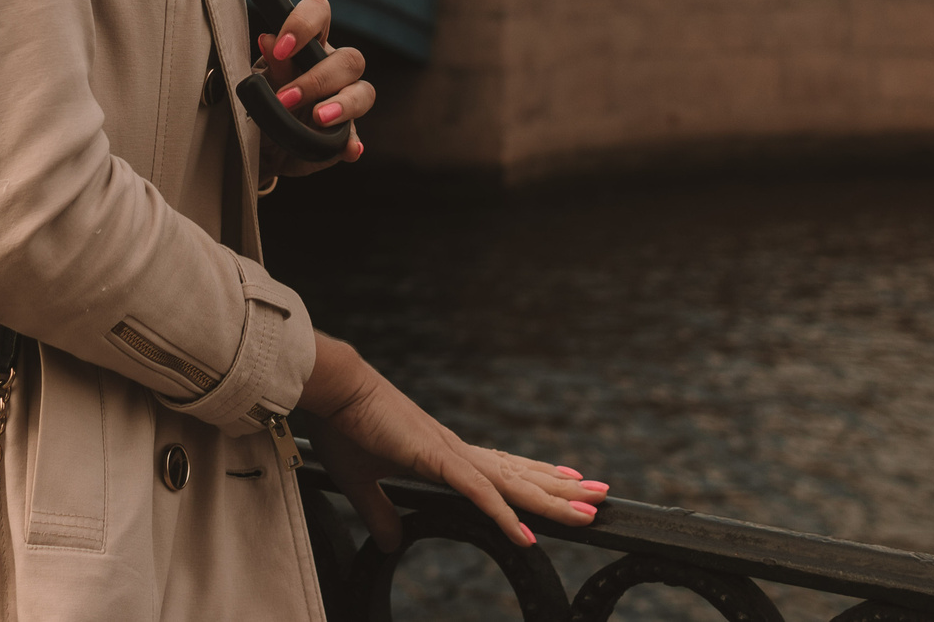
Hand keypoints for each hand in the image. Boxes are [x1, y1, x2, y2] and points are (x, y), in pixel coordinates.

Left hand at [256, 0, 372, 172]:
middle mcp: (333, 68)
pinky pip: (356, 137)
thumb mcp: (261, 83)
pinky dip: (352, 143)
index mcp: (310, 45)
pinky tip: (348, 150)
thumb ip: (272, 65)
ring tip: (319, 119)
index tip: (281, 46)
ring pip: (364, 92)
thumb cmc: (263, 100)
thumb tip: (267, 39)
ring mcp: (344, 101)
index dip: (304, 24)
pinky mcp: (345, 135)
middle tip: (286, 99)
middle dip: (318, 79)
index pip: (319, 13)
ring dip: (342, 105)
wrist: (259, 144)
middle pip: (349, 59)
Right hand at [297, 333, 606, 551]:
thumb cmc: (344, 426)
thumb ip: (380, 513)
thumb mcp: (363, 483)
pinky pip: (479, 493)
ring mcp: (451, 453)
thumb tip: (391, 542)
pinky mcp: (436, 458)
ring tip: (588, 509)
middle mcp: (457, 451)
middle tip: (601, 496)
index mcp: (443, 454)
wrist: (332, 390)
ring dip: (551, 499)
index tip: (566, 480)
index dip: (534, 478)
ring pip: (512, 483)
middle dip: (561, 488)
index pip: (500, 469)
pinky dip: (505, 515)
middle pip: (520, 474)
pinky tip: (528, 535)